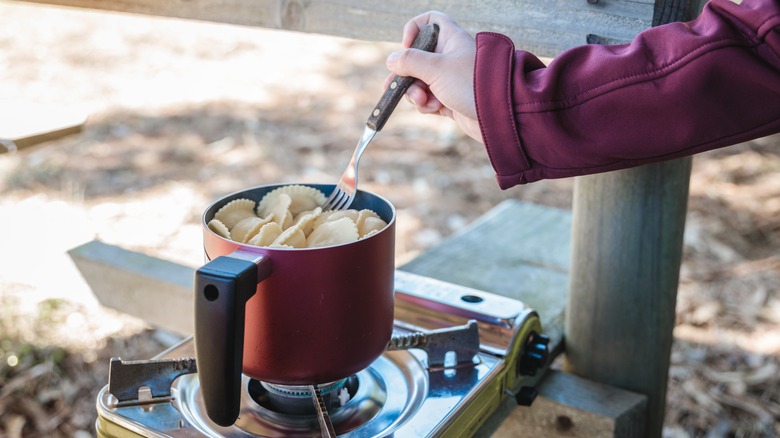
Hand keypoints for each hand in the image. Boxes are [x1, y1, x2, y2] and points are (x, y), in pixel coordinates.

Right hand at [385, 11, 481, 142]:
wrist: (497, 117)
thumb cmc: (471, 85)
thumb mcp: (436, 69)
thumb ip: (409, 62)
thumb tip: (391, 60)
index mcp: (451, 39)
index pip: (430, 20)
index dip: (415, 28)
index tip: (407, 45)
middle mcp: (450, 56)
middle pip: (417, 58)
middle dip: (407, 74)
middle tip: (398, 86)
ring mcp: (450, 78)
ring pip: (420, 81)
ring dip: (416, 93)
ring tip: (426, 101)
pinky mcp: (450, 99)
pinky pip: (428, 98)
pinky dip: (427, 104)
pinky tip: (435, 108)